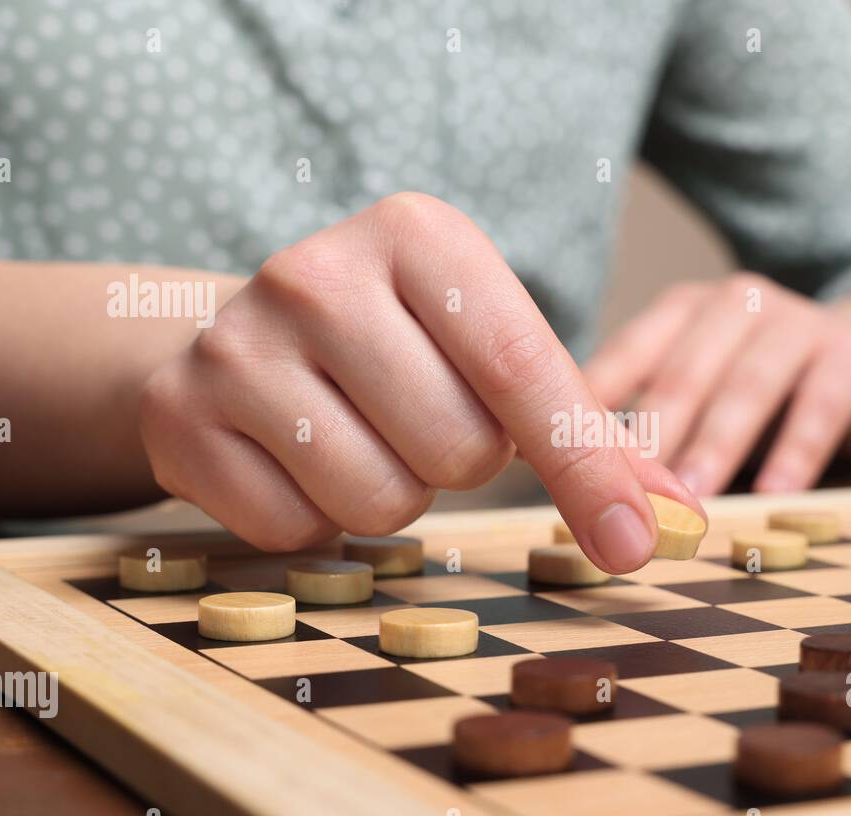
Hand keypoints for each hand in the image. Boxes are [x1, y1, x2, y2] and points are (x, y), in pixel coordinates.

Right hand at [139, 193, 700, 571]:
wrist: (243, 338)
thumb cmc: (401, 346)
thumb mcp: (490, 349)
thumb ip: (583, 430)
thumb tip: (670, 518)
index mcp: (418, 235)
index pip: (522, 371)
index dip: (587, 469)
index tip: (636, 544)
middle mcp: (317, 273)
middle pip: (457, 452)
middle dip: (461, 464)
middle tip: (423, 421)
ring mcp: (236, 344)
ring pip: (381, 502)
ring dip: (395, 495)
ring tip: (363, 436)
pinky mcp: (180, 418)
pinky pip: (297, 531)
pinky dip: (316, 519)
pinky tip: (299, 461)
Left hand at [584, 273, 850, 495]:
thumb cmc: (765, 389)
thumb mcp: (705, 392)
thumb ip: (650, 424)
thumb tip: (568, 483)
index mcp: (683, 313)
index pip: (627, 355)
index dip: (592, 406)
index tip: (559, 457)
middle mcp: (733, 305)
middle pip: (683, 375)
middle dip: (650, 439)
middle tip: (619, 495)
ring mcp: (795, 323)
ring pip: (746, 388)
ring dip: (715, 448)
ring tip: (690, 501)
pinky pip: (819, 406)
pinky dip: (795, 453)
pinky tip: (775, 495)